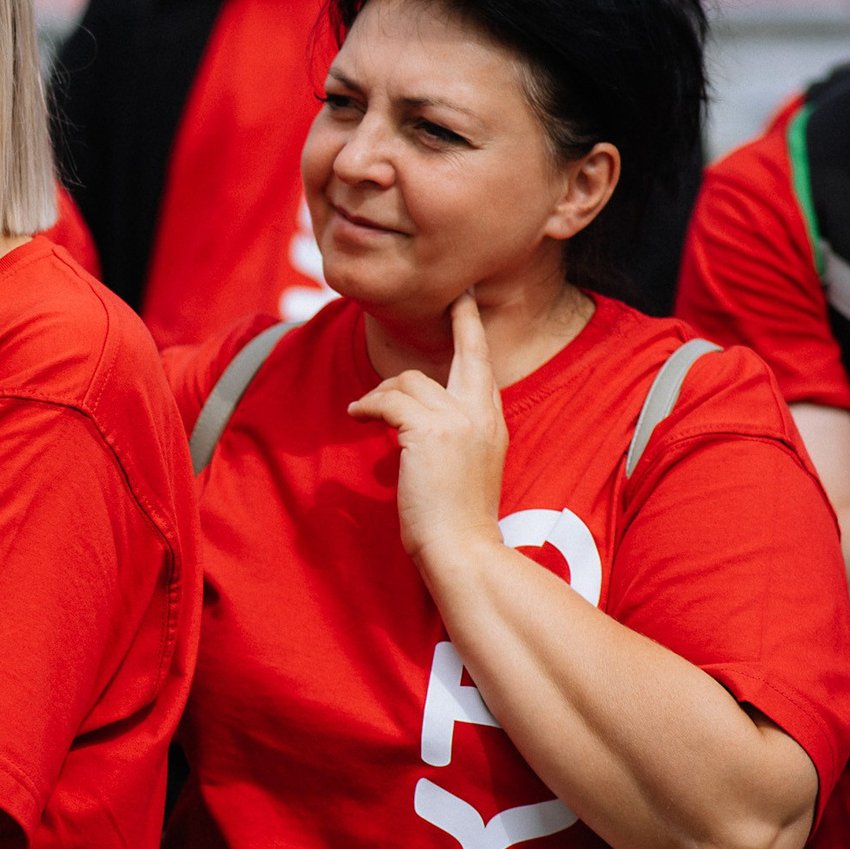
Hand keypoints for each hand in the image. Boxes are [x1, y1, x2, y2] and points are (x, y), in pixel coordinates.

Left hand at [348, 293, 507, 565]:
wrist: (462, 549)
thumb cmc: (456, 520)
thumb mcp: (465, 467)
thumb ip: (452, 435)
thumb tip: (413, 420)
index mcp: (492, 424)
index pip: (483, 367)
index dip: (473, 332)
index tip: (467, 302)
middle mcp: (482, 414)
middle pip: (466, 354)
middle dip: (461, 321)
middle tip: (455, 299)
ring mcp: (458, 420)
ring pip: (410, 381)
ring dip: (381, 394)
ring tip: (364, 412)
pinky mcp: (429, 431)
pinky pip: (389, 402)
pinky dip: (368, 407)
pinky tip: (356, 417)